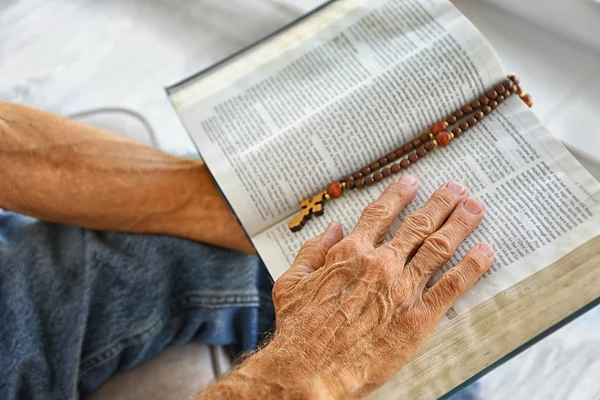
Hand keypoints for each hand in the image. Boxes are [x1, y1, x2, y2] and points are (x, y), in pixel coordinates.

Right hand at [198, 176, 492, 398]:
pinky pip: (452, 286)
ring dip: (459, 224)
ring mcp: (402, 289)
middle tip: (456, 188)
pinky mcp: (418, 318)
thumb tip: (332, 227)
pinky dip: (472, 266)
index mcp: (350, 253)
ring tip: (475, 208)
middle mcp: (380, 264)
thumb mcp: (292, 282)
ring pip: (438, 248)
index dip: (398, 194)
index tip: (412, 181)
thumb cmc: (298, 329)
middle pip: (417, 225)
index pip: (380, 214)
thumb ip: (313, 250)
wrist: (309, 370)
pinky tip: (485, 251)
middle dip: (440, 203)